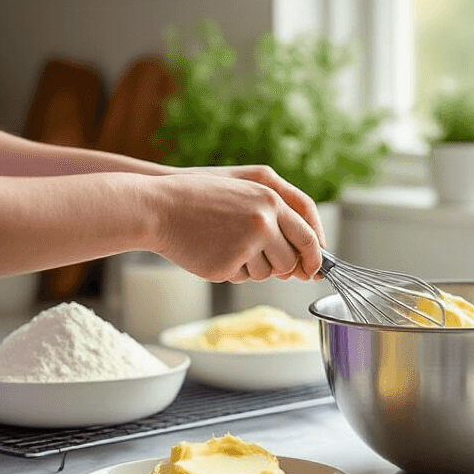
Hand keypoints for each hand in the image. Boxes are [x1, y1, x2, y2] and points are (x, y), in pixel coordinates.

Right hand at [149, 171, 323, 283]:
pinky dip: (233, 272)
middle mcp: (263, 221)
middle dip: (282, 268)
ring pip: (268, 273)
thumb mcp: (244, 195)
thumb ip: (277, 219)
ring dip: (254, 268)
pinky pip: (244, 278)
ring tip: (227, 246)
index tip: (314, 270)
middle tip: (259, 258)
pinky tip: (214, 253)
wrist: (159, 208)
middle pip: (291, 262)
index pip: (308, 237)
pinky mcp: (228, 263)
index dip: (315, 258)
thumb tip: (305, 258)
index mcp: (270, 200)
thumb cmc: (202, 201)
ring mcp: (246, 243)